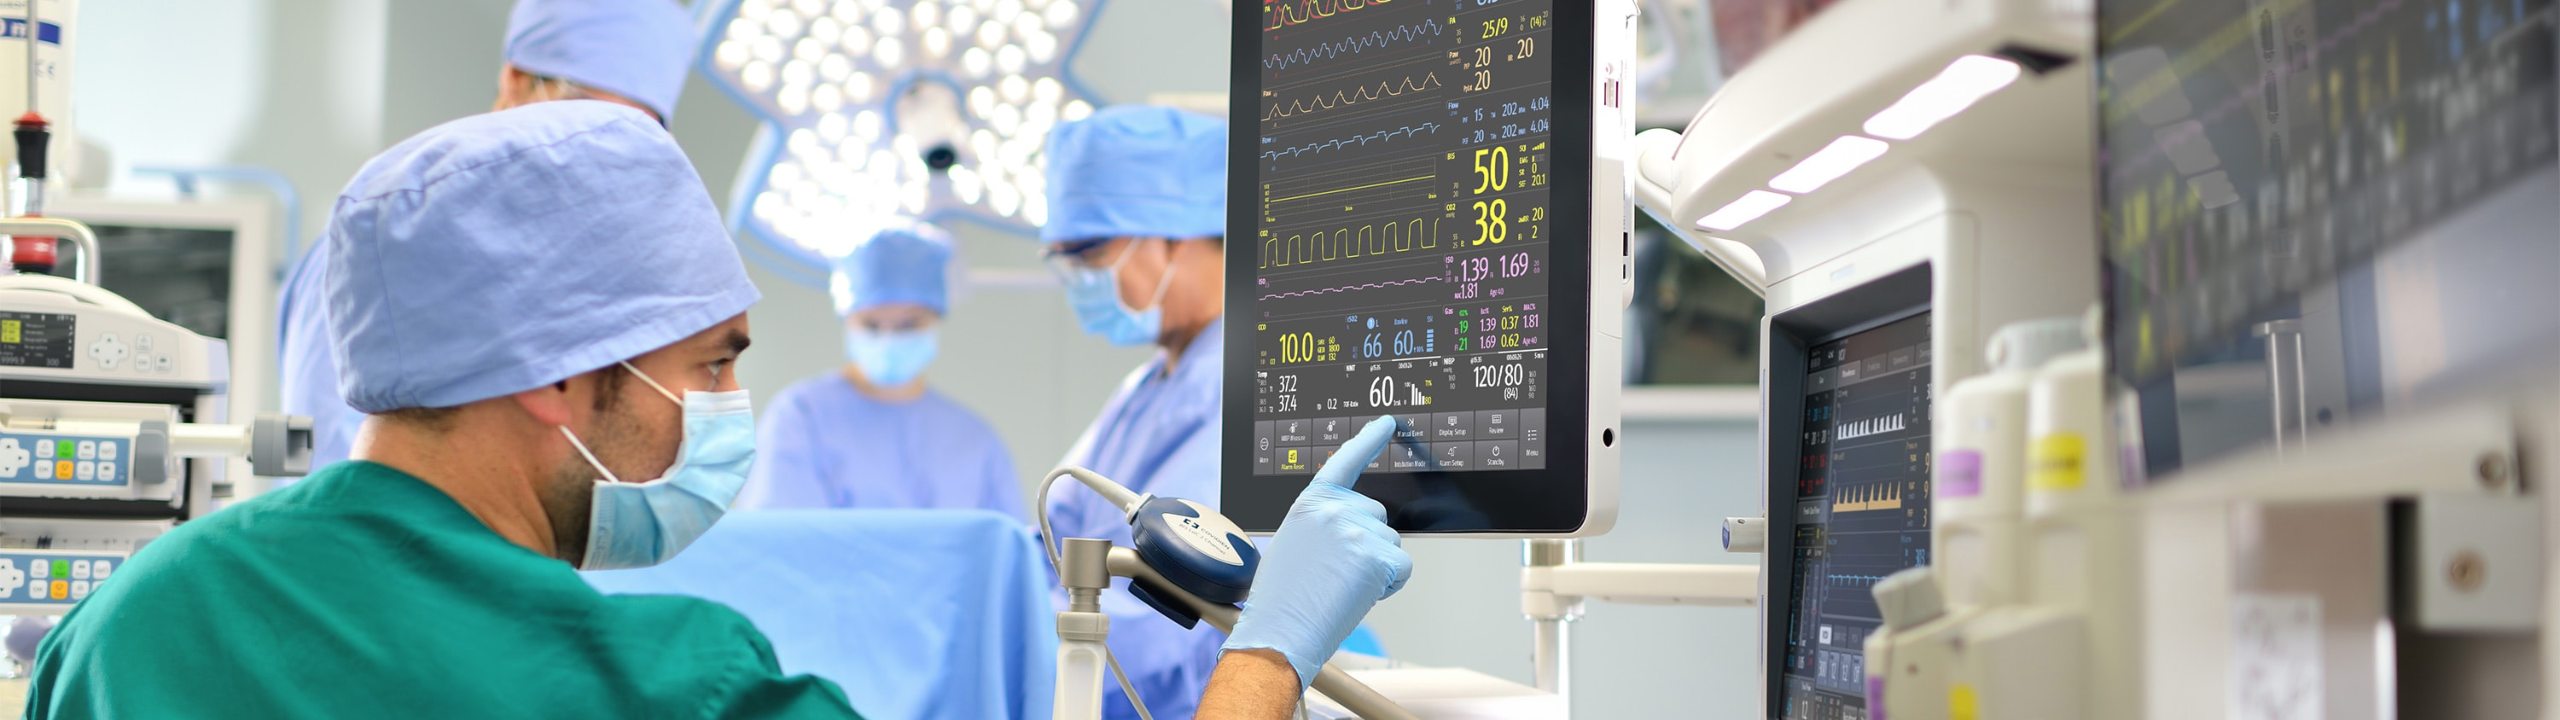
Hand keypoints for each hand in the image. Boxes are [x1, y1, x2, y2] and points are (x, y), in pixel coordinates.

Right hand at [1221, 415, 1412, 686]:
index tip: (1387, 423)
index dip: (1369, 440)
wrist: (1279, 627)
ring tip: (1341, 586)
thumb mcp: (1295, 542)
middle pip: (1378, 517)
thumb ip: (1324, 524)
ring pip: (1391, 544)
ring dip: (1377, 567)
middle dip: (1369, 543)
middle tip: (1338, 573)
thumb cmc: (1281, 596)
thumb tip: (1355, 529)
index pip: (1345, 461)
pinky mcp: (1376, 555)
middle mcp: (1335, 509)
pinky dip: (1388, 584)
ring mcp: (1357, 530)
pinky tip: (1359, 593)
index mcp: (1311, 502)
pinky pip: (1401, 567)